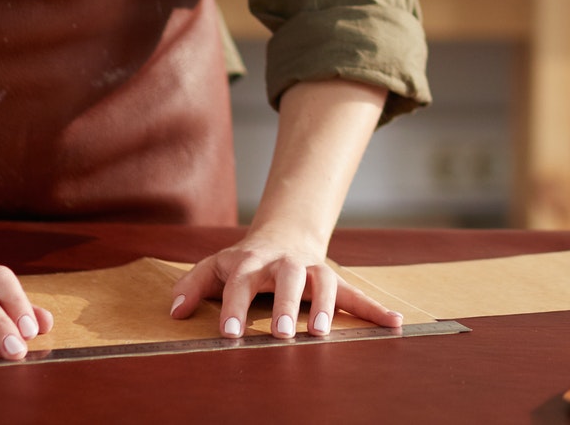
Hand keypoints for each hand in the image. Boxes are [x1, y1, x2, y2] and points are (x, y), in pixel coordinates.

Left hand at [168, 233, 401, 339]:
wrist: (285, 234)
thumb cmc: (244, 261)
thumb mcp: (214, 266)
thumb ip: (191, 286)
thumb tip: (174, 313)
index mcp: (252, 262)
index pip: (241, 282)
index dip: (234, 307)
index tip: (228, 335)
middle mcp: (286, 264)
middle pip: (288, 278)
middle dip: (286, 305)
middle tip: (280, 334)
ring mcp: (313, 270)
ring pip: (325, 283)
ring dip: (327, 306)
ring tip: (322, 334)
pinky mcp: (335, 280)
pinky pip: (357, 295)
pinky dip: (376, 309)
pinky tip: (395, 324)